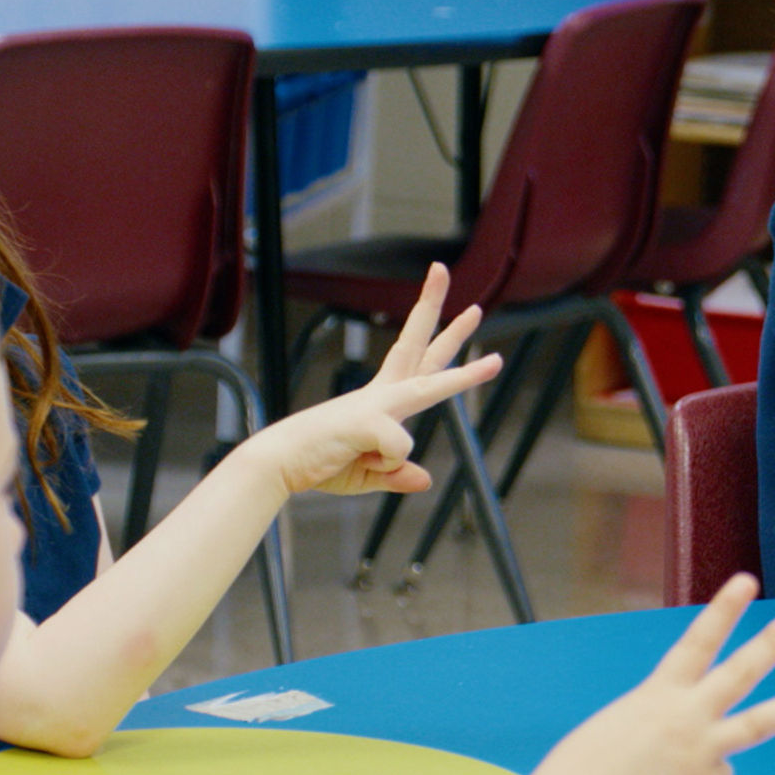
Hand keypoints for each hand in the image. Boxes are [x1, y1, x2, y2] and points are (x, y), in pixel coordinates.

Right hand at [246, 263, 501, 497]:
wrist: (277, 464)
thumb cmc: (318, 464)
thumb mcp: (366, 475)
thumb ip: (395, 475)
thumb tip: (424, 480)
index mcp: (383, 400)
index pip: (420, 362)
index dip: (446, 339)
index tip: (468, 311)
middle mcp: (383, 393)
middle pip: (420, 349)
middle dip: (442, 318)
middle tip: (467, 294)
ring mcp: (376, 404)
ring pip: (430, 387)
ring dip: (464, 377)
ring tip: (497, 362)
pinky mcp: (368, 421)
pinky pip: (397, 452)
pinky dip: (383, 466)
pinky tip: (357, 460)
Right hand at [532, 576, 774, 774]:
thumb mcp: (619, 730)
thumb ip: (662, 728)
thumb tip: (698, 752)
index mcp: (655, 696)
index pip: (697, 642)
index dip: (724, 610)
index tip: (748, 582)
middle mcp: (686, 717)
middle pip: (740, 673)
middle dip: (772, 643)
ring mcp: (702, 752)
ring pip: (758, 723)